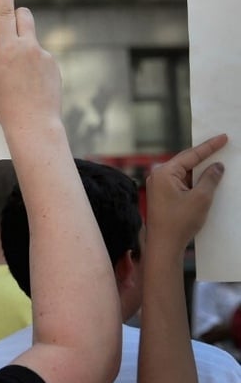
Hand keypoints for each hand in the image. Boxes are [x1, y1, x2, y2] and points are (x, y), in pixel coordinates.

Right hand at [0, 0, 61, 133]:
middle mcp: (28, 47)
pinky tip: (29, 87)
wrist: (33, 124)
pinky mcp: (54, 66)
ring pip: (30, 42)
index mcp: (7, 49)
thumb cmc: (4, 104)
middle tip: (7, 29)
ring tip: (18, 79)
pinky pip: (40, 59)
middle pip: (24, 16)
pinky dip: (33, 67)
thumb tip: (2, 41)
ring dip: (23, 50)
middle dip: (16, 16)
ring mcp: (44, 56)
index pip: (4, 14)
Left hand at [146, 134, 227, 258]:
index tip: (223, 137)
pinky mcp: (162, 195)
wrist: (163, 245)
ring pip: (184, 173)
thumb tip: (217, 166)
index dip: (209, 146)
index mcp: (164, 172)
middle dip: (205, 156)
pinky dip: (194, 181)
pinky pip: (181, 182)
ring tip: (219, 162)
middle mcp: (158, 175)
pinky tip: (208, 180)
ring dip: (200, 170)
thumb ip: (210, 178)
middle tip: (222, 145)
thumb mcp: (201, 198)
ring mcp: (158, 185)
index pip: (190, 154)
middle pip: (186, 161)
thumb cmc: (179, 222)